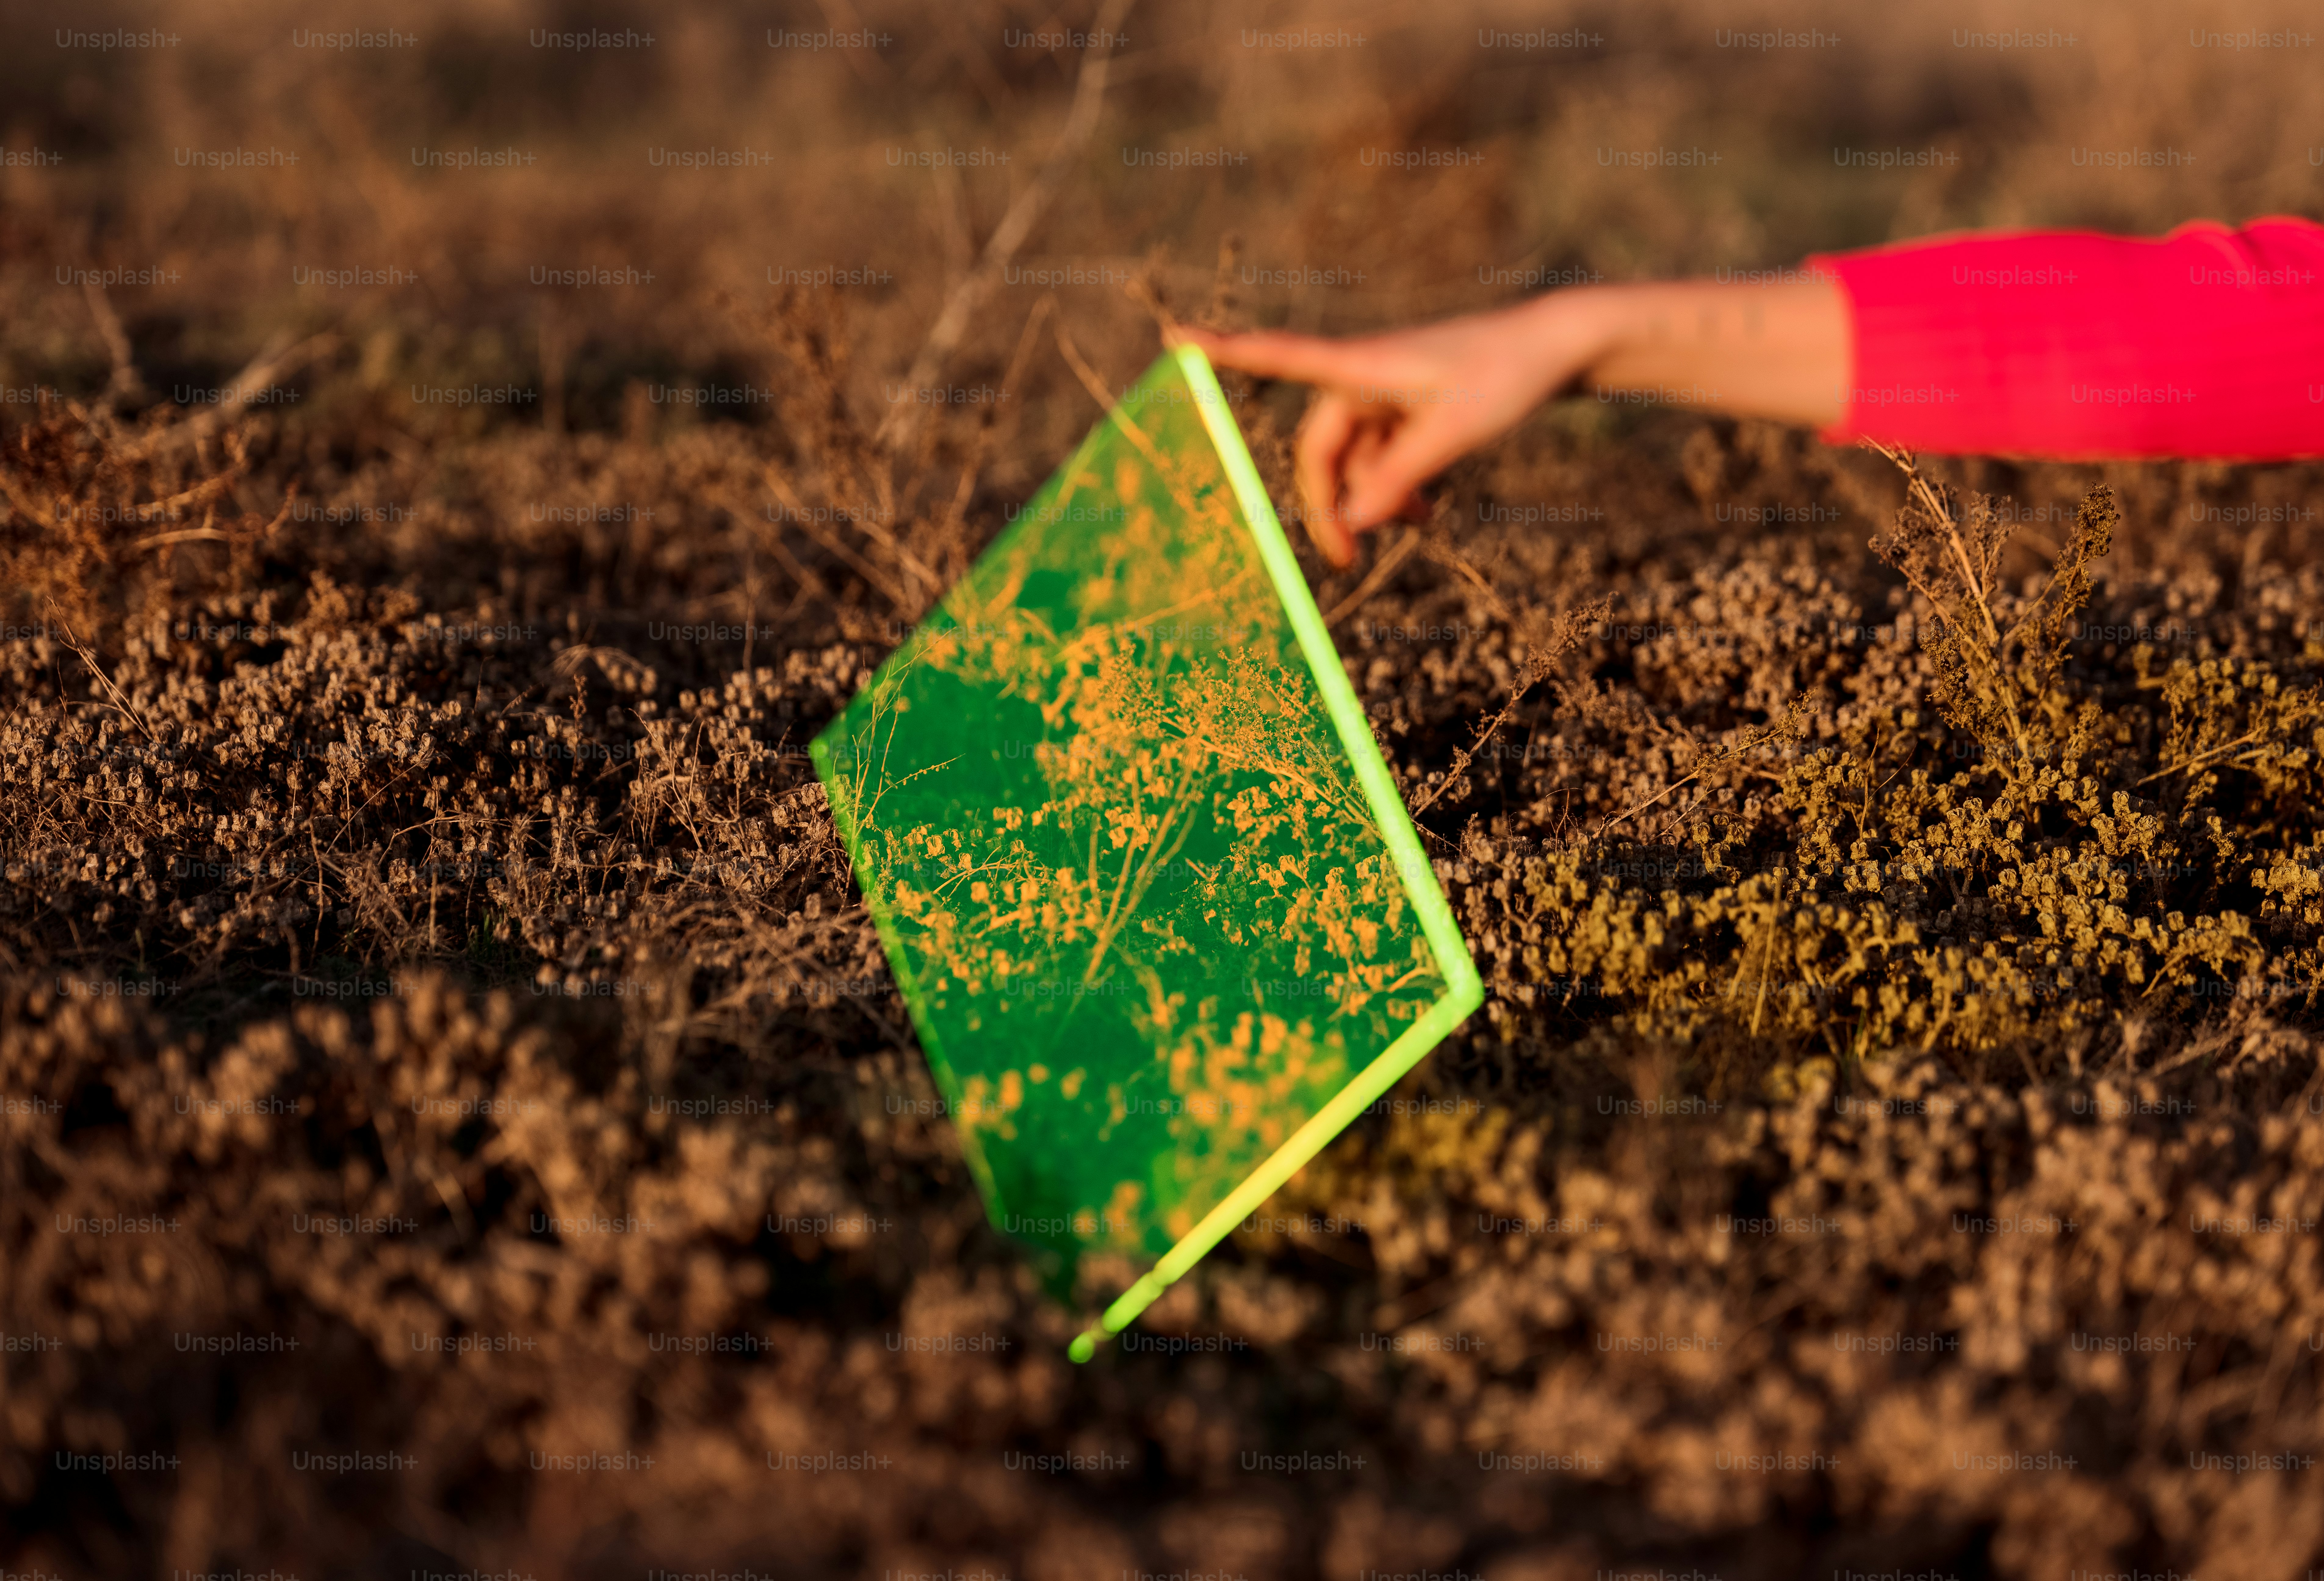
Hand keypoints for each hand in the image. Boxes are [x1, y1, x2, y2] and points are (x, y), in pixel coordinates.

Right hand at [1173, 301, 1594, 567]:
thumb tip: (1352, 520)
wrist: (1554, 347)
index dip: (1223, 353)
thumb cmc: (1507, 375)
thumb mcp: (1456, 432)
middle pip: (1320, 447)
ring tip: (1418, 525)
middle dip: (1328, 502)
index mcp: (1364, 367)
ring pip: (1352, 457)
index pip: (1279, 357)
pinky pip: (1381, 454)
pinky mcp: (1406, 405)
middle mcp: (1364, 376)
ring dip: (1370, 498)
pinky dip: (1393, 484)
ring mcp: (1384, 392)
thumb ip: (1401, 477)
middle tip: (1346, 561)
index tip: (1174, 342)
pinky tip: (1424, 511)